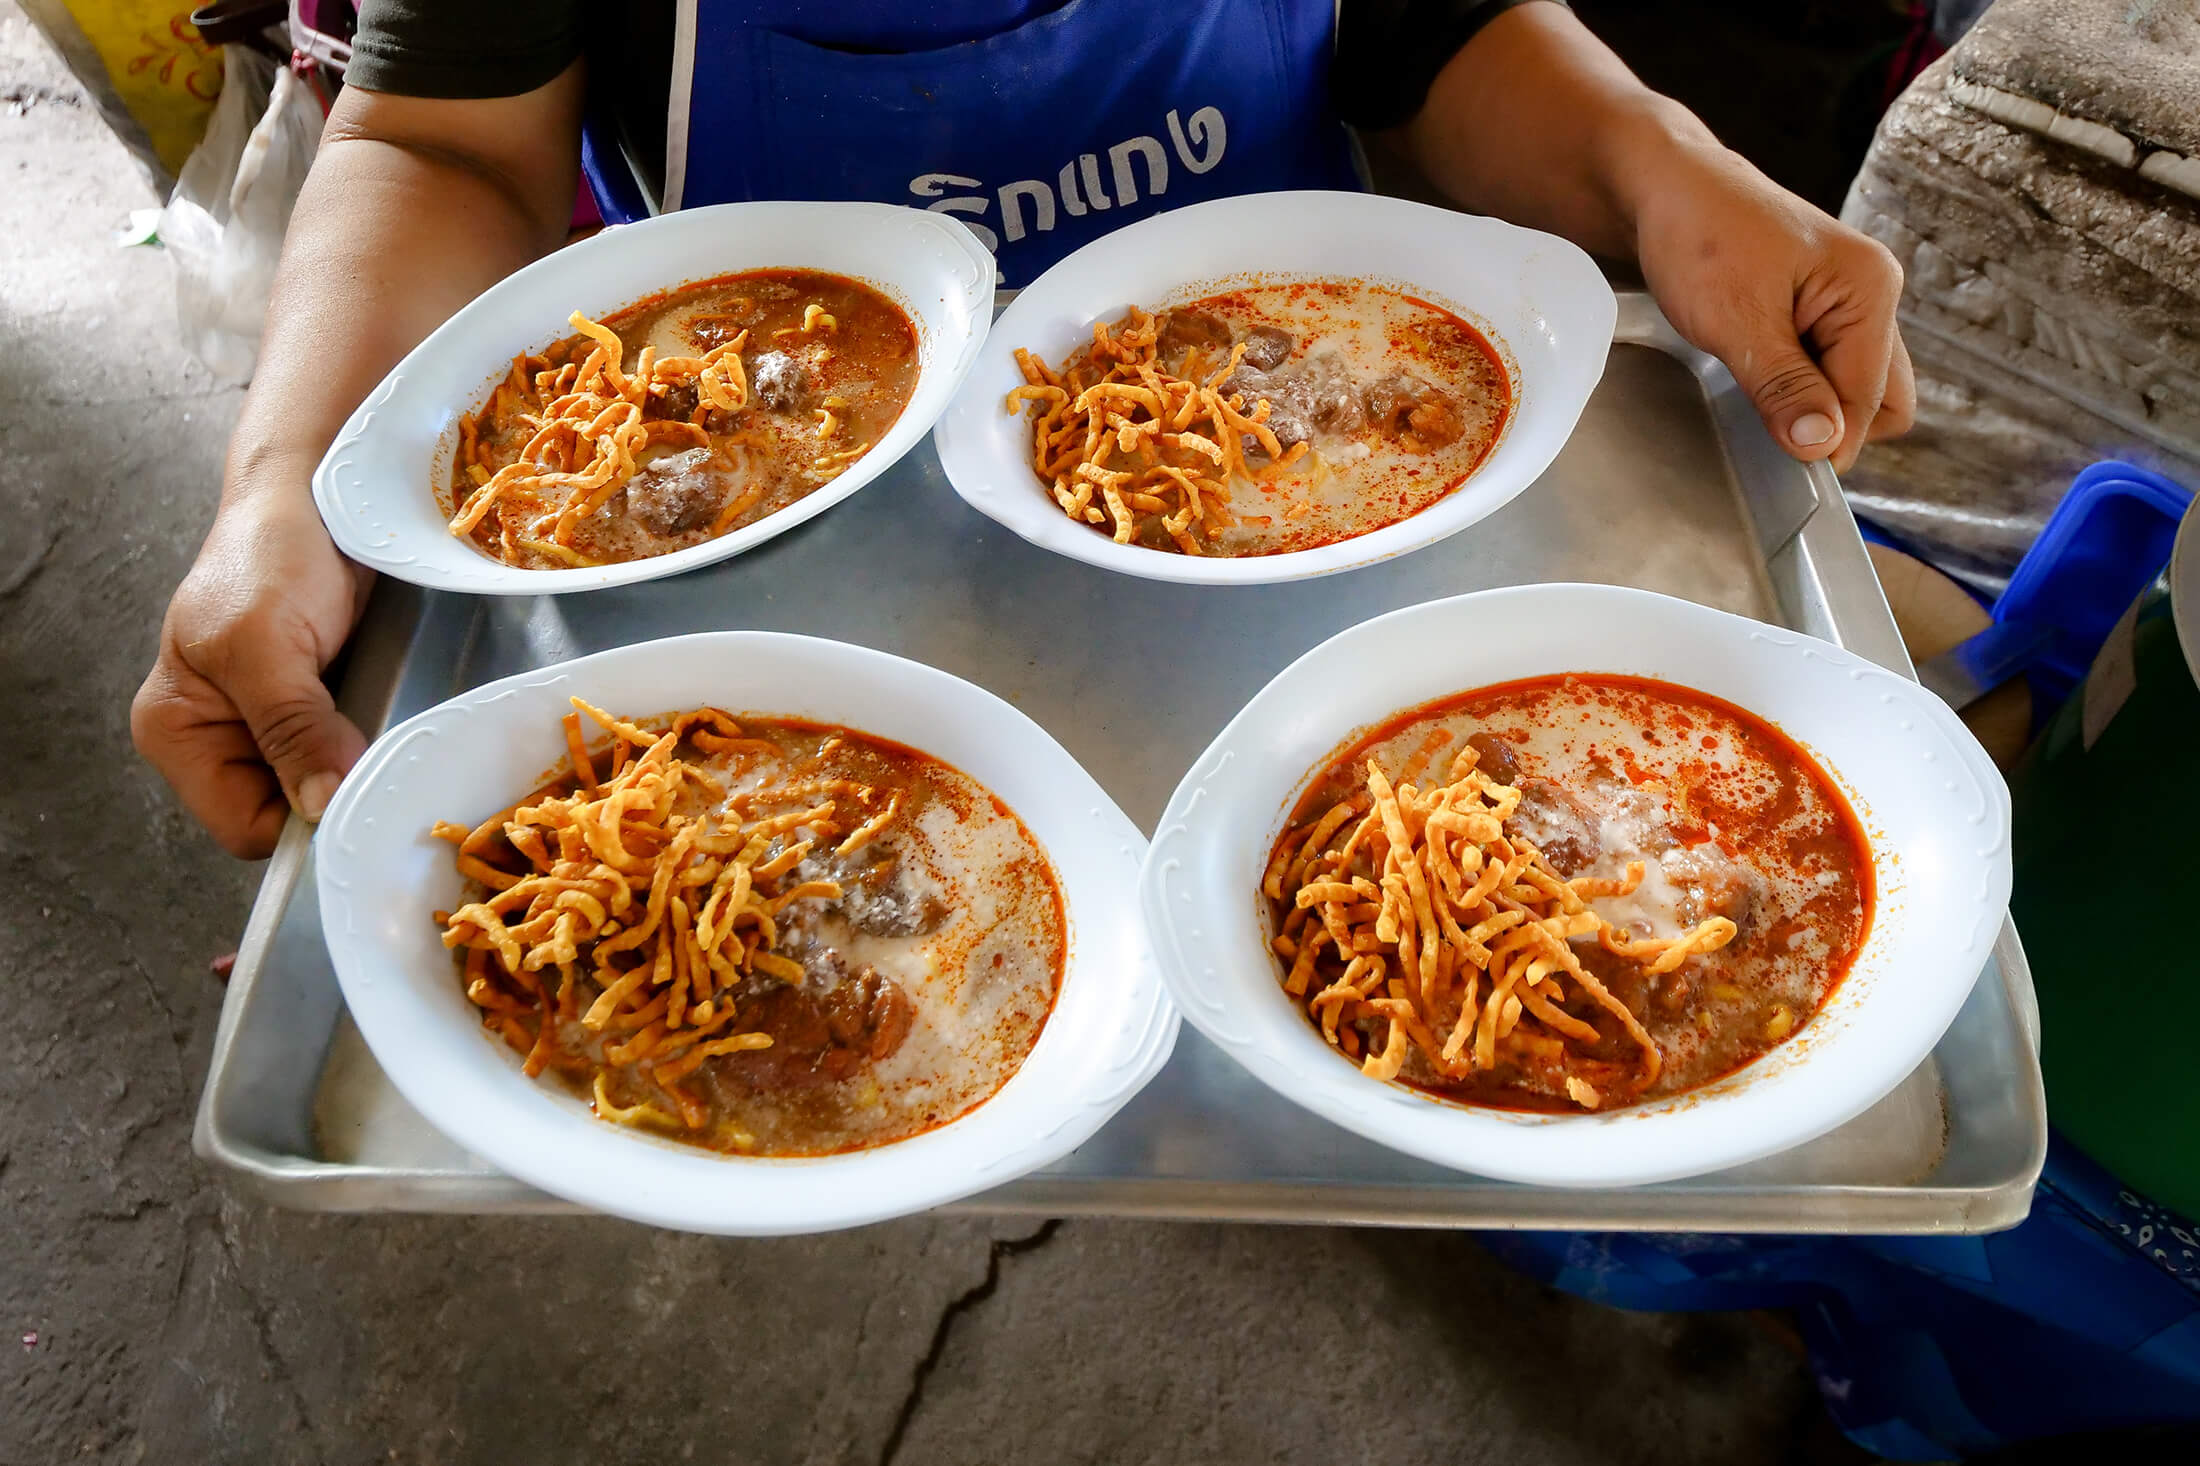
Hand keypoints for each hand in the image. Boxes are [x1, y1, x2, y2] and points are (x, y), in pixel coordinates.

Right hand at [133, 489, 372, 857]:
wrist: (310, 498)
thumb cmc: (271, 555)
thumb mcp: (268, 642)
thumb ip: (290, 728)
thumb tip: (320, 807)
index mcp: (177, 732)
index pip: (242, 826)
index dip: (300, 818)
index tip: (354, 784)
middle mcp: (216, 739)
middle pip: (286, 813)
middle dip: (332, 788)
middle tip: (376, 745)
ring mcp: (265, 726)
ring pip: (322, 786)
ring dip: (357, 764)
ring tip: (380, 718)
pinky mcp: (310, 709)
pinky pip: (344, 753)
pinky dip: (369, 741)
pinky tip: (385, 711)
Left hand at [1629, 135, 1914, 472]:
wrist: (1665, 188)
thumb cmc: (1699, 235)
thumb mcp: (1736, 321)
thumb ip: (1783, 387)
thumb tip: (1823, 445)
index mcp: (1870, 289)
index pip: (1870, 400)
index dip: (1828, 439)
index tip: (1781, 461)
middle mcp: (1873, 293)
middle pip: (1882, 400)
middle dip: (1832, 424)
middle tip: (1767, 423)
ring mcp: (1850, 303)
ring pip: (1854, 387)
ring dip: (1813, 404)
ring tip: (1754, 384)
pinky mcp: (1822, 311)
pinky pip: (1829, 368)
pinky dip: (1799, 386)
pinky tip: (1757, 374)